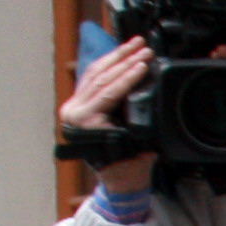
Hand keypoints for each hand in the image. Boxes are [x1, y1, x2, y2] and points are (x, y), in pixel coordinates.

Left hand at [59, 37, 156, 195]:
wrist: (117, 181)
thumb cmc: (127, 170)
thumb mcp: (139, 150)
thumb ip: (142, 128)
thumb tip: (150, 104)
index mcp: (84, 123)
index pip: (108, 90)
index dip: (128, 75)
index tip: (144, 63)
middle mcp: (75, 112)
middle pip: (101, 76)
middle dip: (124, 59)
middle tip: (143, 47)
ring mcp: (75, 106)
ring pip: (95, 72)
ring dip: (117, 56)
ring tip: (135, 43)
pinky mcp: (80, 103)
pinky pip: (93, 77)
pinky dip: (109, 63)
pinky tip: (121, 53)